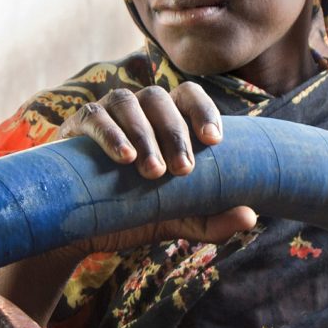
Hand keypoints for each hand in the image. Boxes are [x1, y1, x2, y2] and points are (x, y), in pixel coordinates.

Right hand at [57, 82, 258, 247]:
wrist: (79, 230)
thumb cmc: (133, 214)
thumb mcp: (176, 220)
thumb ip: (212, 219)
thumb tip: (251, 216)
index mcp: (166, 121)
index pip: (189, 97)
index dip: (204, 111)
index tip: (214, 141)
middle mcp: (138, 109)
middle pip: (160, 99)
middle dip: (175, 133)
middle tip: (183, 170)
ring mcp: (106, 113)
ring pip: (128, 103)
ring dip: (144, 135)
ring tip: (153, 171)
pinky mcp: (76, 126)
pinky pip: (94, 116)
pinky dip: (110, 134)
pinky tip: (124, 158)